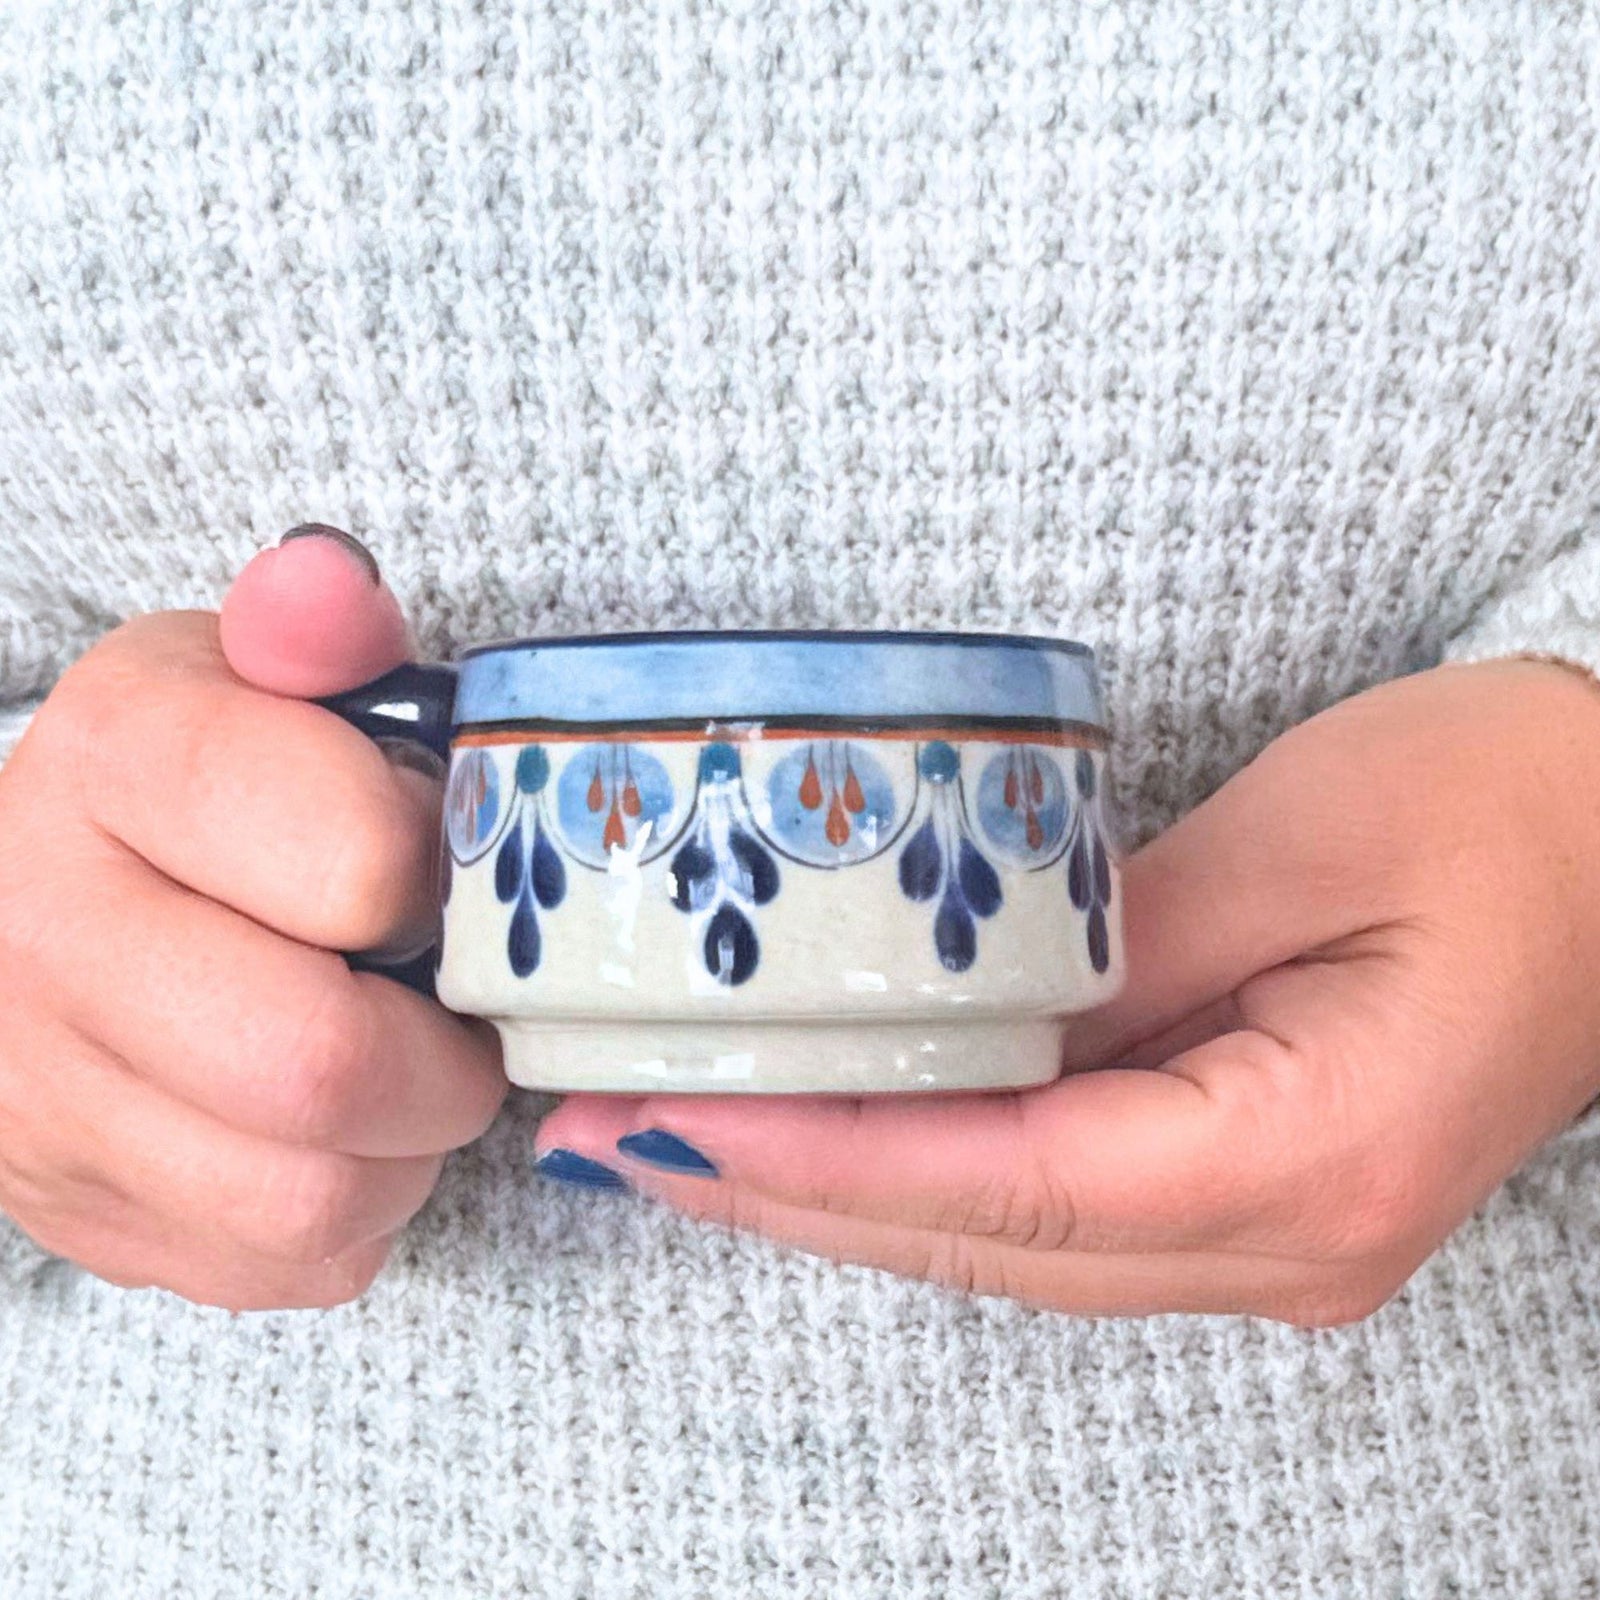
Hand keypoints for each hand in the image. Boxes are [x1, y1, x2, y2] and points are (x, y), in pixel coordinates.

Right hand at [0, 530, 503, 1307]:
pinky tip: (337, 1139)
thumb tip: (334, 584)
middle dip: (443, 1057)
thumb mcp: (250, 679)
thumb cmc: (198, 787)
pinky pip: (278, 1267)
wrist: (29, 907)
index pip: (354, 859)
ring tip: (403, 1077)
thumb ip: (311, 632)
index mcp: (114, 763)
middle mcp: (40, 933)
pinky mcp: (75, 1213)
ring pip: (302, 1195)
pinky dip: (355, 1215)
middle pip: (316, 1062)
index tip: (434, 868)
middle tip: (458, 1016)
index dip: (439, 876)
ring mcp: (36, 1097)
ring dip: (406, 1146)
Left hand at [538, 660, 1599, 1323]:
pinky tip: (831, 1146)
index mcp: (1312, 1155)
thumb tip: (957, 999)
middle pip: (989, 1244)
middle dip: (787, 1201)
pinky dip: (926, 1186)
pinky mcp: (1257, 1195)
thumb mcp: (1300, 835)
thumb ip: (1114, 934)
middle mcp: (1290, 1242)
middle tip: (610, 1142)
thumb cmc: (1512, 807)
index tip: (667, 1126)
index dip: (824, 1165)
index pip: (1014, 1188)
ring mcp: (1278, 1238)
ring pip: (1012, 1249)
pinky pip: (1059, 1216)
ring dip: (838, 1202)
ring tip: (679, 1143)